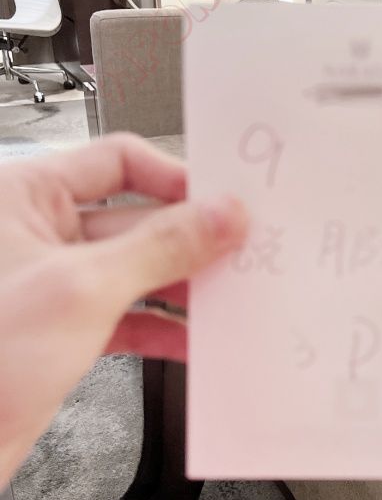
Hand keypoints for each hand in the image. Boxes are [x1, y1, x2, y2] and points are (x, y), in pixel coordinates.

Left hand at [0, 132, 247, 485]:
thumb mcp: (82, 290)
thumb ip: (160, 247)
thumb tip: (221, 215)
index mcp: (24, 196)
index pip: (118, 161)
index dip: (174, 180)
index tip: (221, 205)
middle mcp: (38, 232)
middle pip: (137, 218)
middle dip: (189, 240)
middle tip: (238, 253)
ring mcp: (54, 282)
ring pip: (137, 269)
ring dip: (182, 287)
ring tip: (224, 298)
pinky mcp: (64, 328)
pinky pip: (128, 314)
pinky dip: (162, 326)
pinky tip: (191, 338)